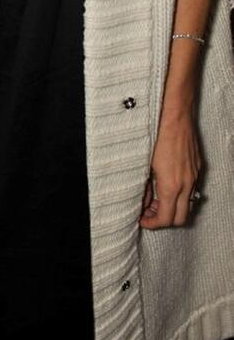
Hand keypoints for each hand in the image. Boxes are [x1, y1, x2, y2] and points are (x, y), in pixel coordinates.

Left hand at [139, 110, 201, 228]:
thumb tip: (142, 202)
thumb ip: (144, 187)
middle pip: (181, 218)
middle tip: (149, 213)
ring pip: (188, 204)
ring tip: (156, 199)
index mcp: (171, 185)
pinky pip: (192, 189)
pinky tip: (166, 184)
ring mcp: (194, 175)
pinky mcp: (197, 167)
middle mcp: (186, 183)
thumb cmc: (156, 135)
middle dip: (165, 220)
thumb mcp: (144, 164)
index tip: (143, 220)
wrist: (174, 115)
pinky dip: (180, 194)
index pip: (166, 218)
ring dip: (174, 207)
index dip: (153, 223)